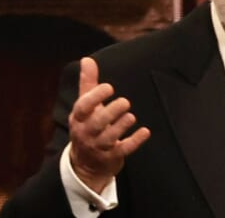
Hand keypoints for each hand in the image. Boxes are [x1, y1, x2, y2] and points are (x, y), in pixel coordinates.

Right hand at [68, 57, 150, 192]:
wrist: (84, 164)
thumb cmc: (87, 126)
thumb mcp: (84, 106)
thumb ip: (88, 83)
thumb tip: (87, 59)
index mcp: (79, 118)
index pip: (83, 107)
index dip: (95, 97)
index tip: (109, 87)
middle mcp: (86, 133)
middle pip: (97, 123)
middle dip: (111, 112)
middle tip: (125, 102)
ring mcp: (98, 147)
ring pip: (109, 137)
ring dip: (121, 126)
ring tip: (131, 116)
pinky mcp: (112, 157)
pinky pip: (123, 149)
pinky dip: (135, 141)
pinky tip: (145, 132)